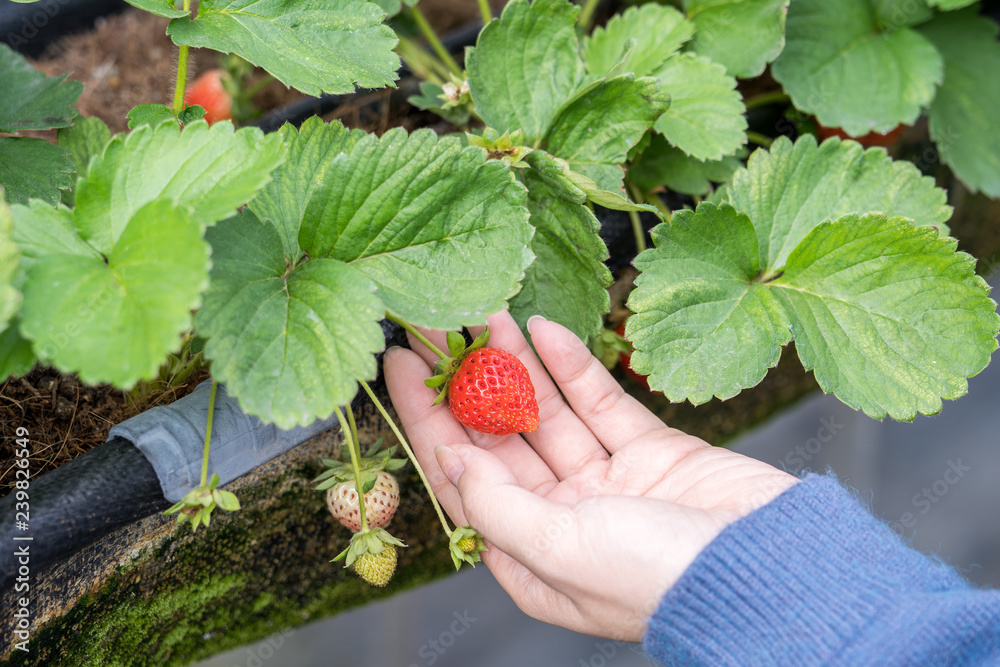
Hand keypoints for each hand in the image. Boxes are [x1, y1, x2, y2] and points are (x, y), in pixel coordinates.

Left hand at [383, 312, 797, 641]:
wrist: (774, 569)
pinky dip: (574, 367)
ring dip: (516, 364)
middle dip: (465, 381)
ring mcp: (607, 483)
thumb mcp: (562, 548)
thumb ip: (498, 504)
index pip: (462, 478)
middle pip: (499, 438)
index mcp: (531, 556)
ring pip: (547, 413)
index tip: (400, 365)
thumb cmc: (663, 579)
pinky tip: (545, 329)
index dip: (425, 419)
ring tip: (486, 312)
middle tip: (434, 323)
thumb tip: (450, 458)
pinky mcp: (651, 451)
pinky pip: (600, 403)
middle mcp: (562, 518)